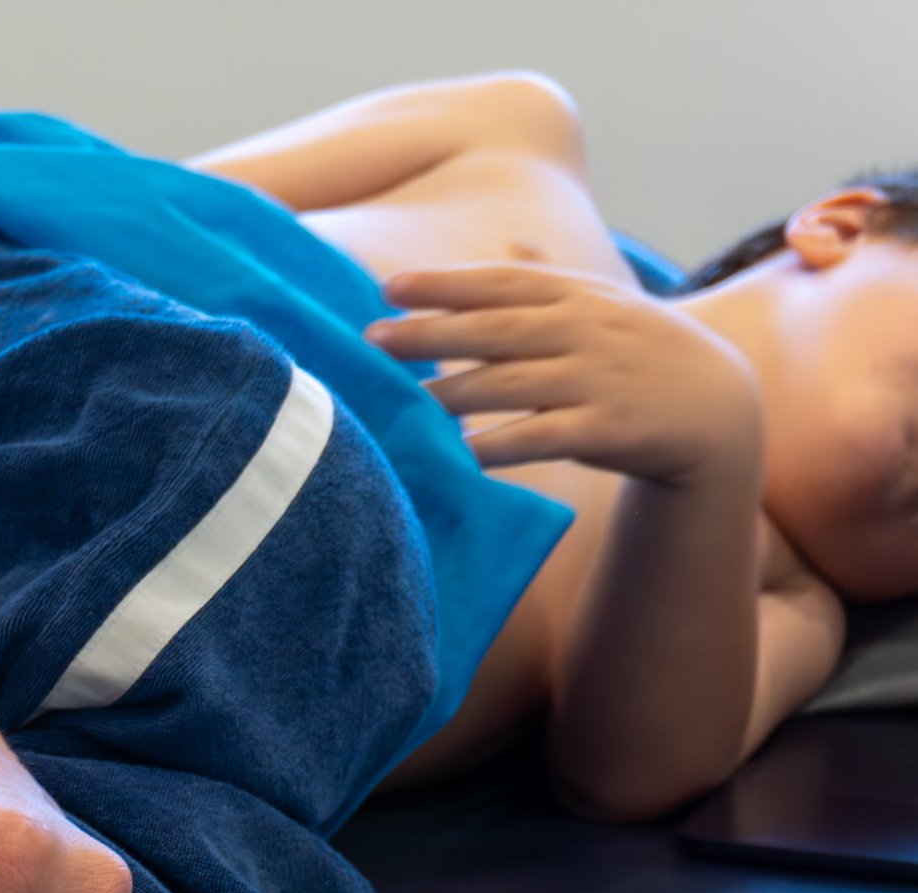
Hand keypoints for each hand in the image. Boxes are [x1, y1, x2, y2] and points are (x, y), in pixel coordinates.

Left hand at [365, 264, 762, 484]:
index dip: (445, 283)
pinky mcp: (610, 428)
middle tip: (372, 339)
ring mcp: (600, 378)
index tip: (389, 288)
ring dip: (451, 393)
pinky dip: (499, 444)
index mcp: (580, 296)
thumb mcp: (607, 305)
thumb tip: (511, 240)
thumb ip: (553, 280)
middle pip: (495, 330)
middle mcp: (587, 330)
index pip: (503, 283)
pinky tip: (459, 453)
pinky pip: (542, 436)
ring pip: (511, 384)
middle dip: (431, 333)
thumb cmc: (644, 353)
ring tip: (403, 403)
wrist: (720, 410)